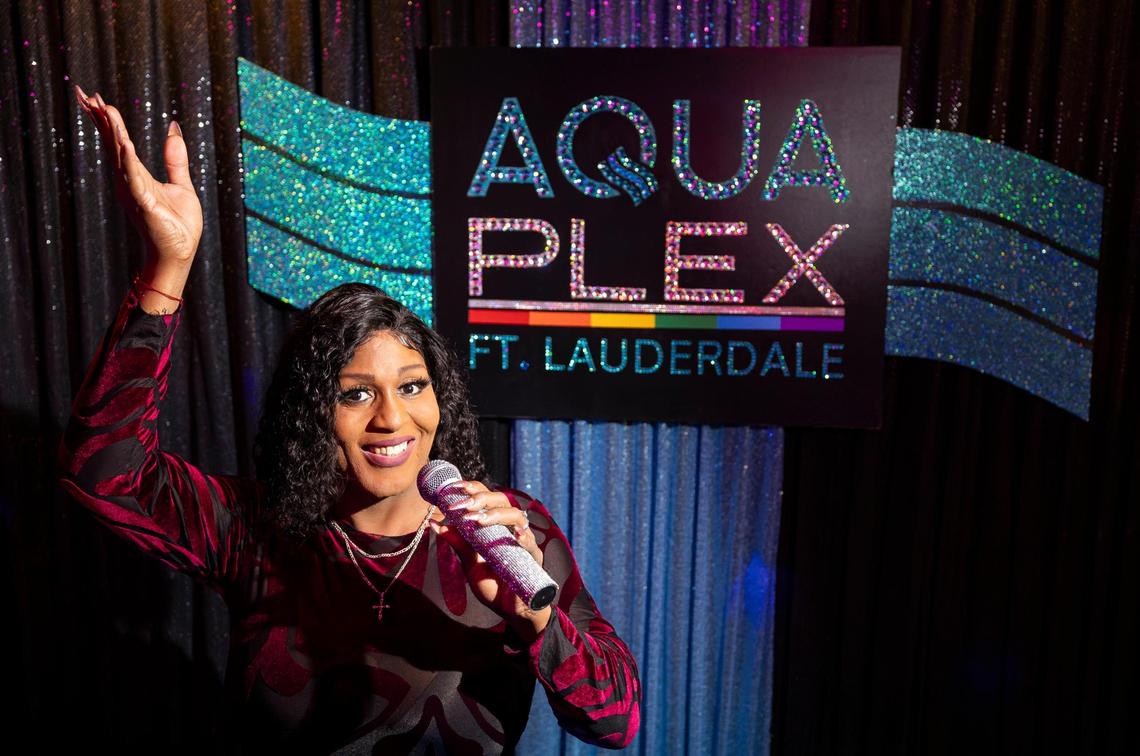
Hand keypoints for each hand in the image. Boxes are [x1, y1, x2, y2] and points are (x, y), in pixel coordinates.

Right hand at [75, 86, 202, 266]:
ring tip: (104, 109)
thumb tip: (173, 128)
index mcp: (136, 174)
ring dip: (113, 133)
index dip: (107, 119)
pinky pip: (135, 179)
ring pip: (120, 156)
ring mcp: (134, 191)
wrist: (180, 252)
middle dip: (100, 119)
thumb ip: (175, 158)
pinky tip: (124, 144)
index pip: (118, 141)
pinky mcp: (144, 203)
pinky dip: (129, 162)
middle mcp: (129, 180)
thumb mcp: (181, 184)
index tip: (94, 97)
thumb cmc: (177, 224)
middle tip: (85, 94)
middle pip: (112, 143)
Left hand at [429, 481, 552, 641]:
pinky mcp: (534, 557)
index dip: (472, 489)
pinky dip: (522, 537)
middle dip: (480, 499)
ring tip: (478, 520)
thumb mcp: (470, 562)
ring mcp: (523, 541)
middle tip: (461, 505)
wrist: (510, 610)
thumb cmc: (492, 584)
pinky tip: (515, 535)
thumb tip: (434, 522)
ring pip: (516, 516)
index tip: (453, 488)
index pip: (486, 498)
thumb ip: (457, 542)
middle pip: (501, 500)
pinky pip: (530, 543)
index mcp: (495, 525)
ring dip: (496, 515)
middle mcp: (510, 528)